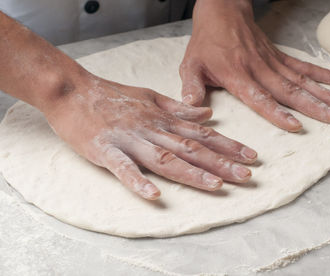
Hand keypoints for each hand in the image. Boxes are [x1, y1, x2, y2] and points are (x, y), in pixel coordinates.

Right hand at [44, 75, 256, 199]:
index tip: (251, 156)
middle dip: (221, 162)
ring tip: (216, 185)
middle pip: (191, 148)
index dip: (228, 145)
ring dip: (191, 172)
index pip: (201, 134)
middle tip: (247, 176)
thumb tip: (208, 115)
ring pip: (164, 158)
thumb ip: (179, 109)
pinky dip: (138, 181)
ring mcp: (129, 140)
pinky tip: (154, 195)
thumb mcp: (150, 97)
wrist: (73, 90)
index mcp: (162, 119)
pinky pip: (123, 168)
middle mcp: (152, 130)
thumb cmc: (112, 95)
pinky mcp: (105, 150)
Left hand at [180, 0, 329, 131]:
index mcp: (236, 75)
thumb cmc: (205, 42)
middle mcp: (258, 69)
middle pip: (288, 90)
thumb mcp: (191, 65)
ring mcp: (271, 61)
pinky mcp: (278, 55)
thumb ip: (192, 87)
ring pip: (300, 79)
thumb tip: (192, 107)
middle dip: (313, 106)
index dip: (276, 112)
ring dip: (322, 93)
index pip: (259, 97)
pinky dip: (321, 74)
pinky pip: (302, 65)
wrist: (222, 11)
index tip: (295, 126)